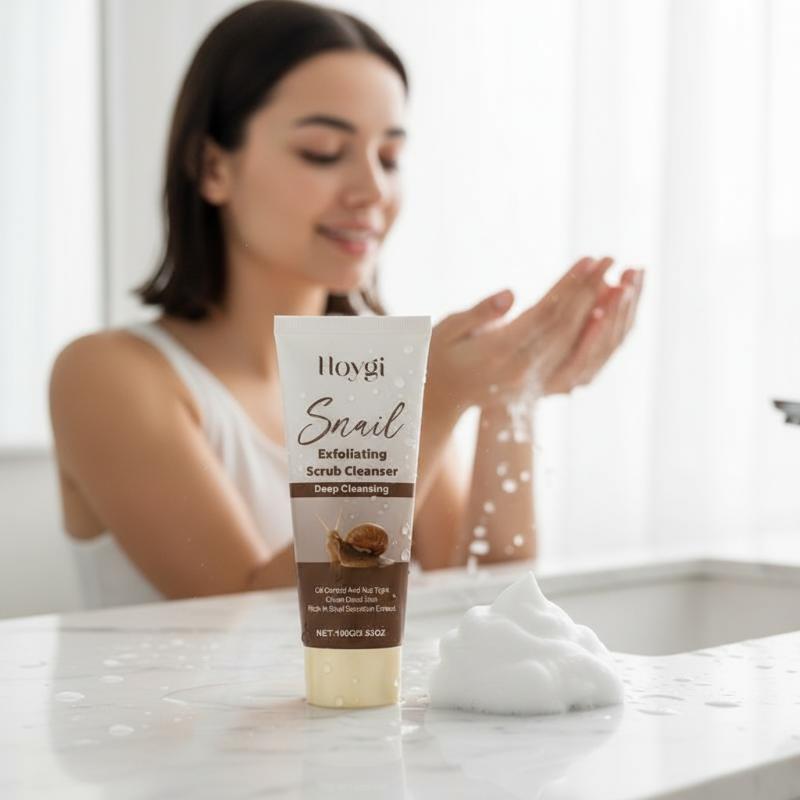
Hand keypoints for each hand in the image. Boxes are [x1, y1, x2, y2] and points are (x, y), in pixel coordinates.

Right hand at [424, 257, 643, 418]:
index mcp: (499, 352)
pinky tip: (604, 312)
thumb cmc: (437, 355)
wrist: (438, 398)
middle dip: (591, 291)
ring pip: (575, 343)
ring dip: (600, 313)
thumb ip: (478, 313)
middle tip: (611, 260)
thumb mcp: (447, 330)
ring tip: (618, 282)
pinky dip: (592, 336)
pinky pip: (573, 358)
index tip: (591, 258)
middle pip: (566, 327)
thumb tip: (510, 294)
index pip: (545, 314)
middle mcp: (522, 369)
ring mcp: (532, 380)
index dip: (571, 285)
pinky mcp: (539, 383)